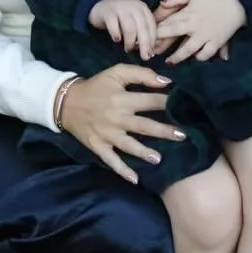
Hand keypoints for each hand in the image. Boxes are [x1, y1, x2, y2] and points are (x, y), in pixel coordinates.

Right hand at [58, 66, 181, 185]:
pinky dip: (122, 170)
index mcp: (122, 99)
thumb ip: (141, 74)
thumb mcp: (116, 73)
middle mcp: (116, 118)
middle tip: (182, 136)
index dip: (168, 103)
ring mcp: (107, 134)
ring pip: (128, 145)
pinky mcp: (98, 146)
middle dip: (163, 131)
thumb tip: (166, 82)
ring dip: (143, 153)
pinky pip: (111, 160)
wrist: (66, 101)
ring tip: (159, 159)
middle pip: (144, 126)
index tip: (185, 107)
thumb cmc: (96, 86)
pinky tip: (135, 180)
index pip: (150, 101)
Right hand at [87, 0, 159, 60]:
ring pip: (129, 28)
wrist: (102, 7)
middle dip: (145, 44)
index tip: (151, 53)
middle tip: (145, 57)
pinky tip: (117, 40)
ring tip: (128, 49)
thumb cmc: (121, 19)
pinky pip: (113, 25)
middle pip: (142, 28)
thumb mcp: (135, 21)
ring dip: (130, 42)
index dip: (152, 40)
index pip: (151, 25)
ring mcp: (120, 8)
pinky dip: (116, 34)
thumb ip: (142, 33)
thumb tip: (151, 52)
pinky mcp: (107, 12)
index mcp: (142, 8)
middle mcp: (133, 6)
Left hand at [153, 0, 245, 64]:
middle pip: (176, 37)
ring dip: (178, 57)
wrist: (238, 3)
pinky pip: (206, 54)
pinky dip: (200, 58)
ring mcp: (207, 36)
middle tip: (152, 52)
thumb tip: (161, 4)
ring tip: (170, 62)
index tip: (148, 36)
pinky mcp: (217, 43)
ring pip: (190, 50)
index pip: (169, 23)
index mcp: (189, 14)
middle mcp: (196, 27)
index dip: (157, 30)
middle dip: (162, 45)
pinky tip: (194, 59)